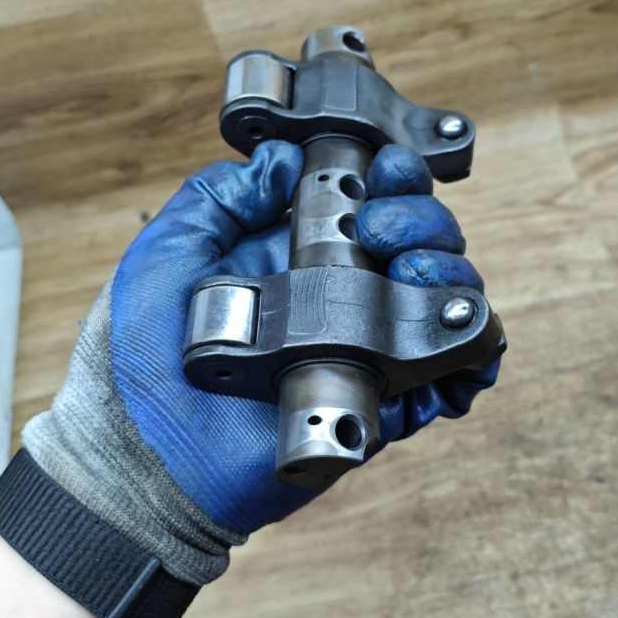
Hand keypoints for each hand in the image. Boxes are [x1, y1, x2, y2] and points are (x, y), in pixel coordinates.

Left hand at [19, 141, 499, 585]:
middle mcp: (343, 295)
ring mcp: (368, 347)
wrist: (149, 459)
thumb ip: (219, 195)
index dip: (394, 179)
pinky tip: (462, 341)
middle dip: (423, 221)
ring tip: (414, 278)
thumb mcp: (167, 253)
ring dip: (452, 276)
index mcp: (299, 253)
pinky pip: (454, 371)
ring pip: (447, 297)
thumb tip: (282, 158)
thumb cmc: (142, 358)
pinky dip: (475, 352)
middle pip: (422, 242)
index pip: (371, 200)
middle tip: (382, 232)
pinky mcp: (386, 401)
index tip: (387, 171)